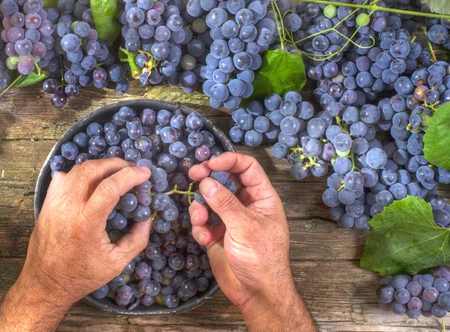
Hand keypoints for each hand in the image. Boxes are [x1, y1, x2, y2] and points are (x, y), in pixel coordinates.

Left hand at [0, 158, 151, 331]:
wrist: (44, 284)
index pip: (110, 187)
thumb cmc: (81, 276)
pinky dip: (79, 174)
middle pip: (92, 170)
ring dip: (98, 166)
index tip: (145, 173)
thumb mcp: (116, 263)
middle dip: (115, 164)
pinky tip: (90, 182)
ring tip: (114, 172)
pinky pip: (63, 178)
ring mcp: (54, 203)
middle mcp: (67, 207)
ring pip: (76, 170)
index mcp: (86, 222)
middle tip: (131, 168)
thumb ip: (136, 240)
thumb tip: (147, 218)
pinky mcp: (46, 203)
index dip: (130, 175)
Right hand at [188, 153, 314, 331]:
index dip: (229, 160)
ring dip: (201, 208)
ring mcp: (230, 218)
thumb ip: (224, 202)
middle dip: (208, 178)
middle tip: (193, 175)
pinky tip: (204, 239)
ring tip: (200, 221)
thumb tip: (206, 181)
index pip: (247, 167)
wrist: (256, 293)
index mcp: (262, 197)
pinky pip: (203, 220)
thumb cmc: (262, 258)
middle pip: (224, 180)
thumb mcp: (245, 226)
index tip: (210, 164)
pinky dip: (200, 227)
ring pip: (209, 199)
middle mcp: (246, 204)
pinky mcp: (217, 233)